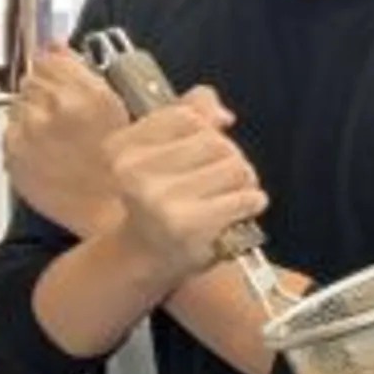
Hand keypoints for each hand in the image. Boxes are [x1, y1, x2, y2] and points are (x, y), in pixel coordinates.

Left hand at [4, 44, 129, 237]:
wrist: (108, 213)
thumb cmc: (125, 168)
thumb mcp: (127, 109)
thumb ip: (88, 72)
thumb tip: (58, 46)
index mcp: (86, 94)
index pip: (51, 58)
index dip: (60, 67)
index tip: (67, 76)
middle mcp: (51, 109)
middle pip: (32, 78)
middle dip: (48, 90)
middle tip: (68, 112)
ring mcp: (27, 134)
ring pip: (19, 103)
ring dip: (34, 112)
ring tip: (59, 134)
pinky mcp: (12, 156)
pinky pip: (10, 131)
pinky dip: (24, 136)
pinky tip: (47, 150)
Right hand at [103, 87, 267, 285]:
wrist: (143, 258)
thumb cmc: (158, 200)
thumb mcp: (160, 151)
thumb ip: (189, 115)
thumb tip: (222, 115)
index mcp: (122, 148)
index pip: (187, 116)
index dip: (207, 131)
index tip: (202, 152)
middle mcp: (133, 172)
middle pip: (216, 142)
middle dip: (230, 159)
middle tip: (221, 180)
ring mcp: (160, 200)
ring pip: (236, 167)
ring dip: (244, 182)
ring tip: (229, 197)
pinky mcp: (188, 226)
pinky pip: (245, 198)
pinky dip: (251, 203)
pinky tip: (238, 212)